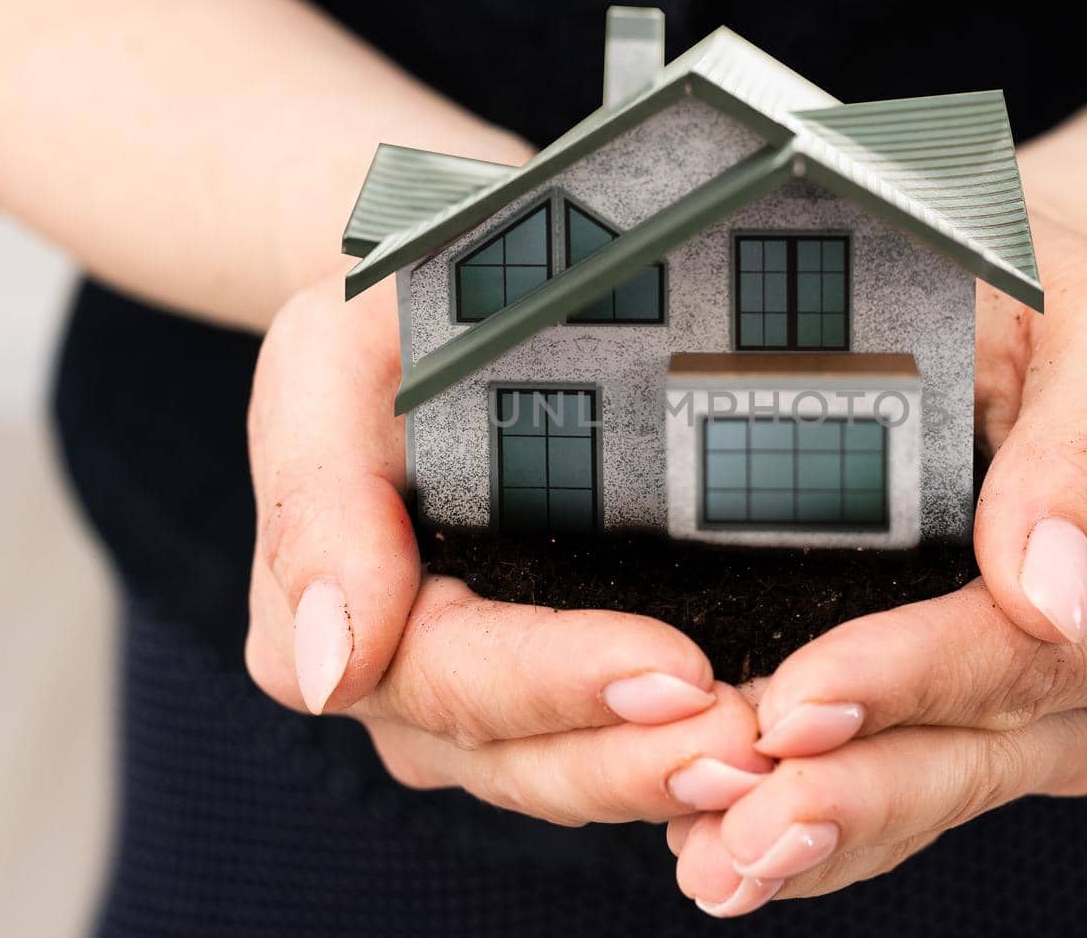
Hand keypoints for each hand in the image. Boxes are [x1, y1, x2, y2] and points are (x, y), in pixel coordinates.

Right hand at [244, 274, 769, 824]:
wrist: (434, 310)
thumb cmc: (383, 324)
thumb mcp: (327, 363)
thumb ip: (320, 501)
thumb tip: (334, 667)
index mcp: (329, 617)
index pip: (455, 678)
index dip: (564, 685)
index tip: (675, 673)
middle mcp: (398, 685)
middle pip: (520, 756)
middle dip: (635, 758)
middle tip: (748, 745)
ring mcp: (473, 704)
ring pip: (569, 776)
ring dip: (666, 775)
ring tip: (766, 759)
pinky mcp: (545, 697)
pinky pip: (606, 750)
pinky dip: (674, 754)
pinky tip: (756, 750)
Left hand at [669, 224, 1086, 914]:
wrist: (1019, 310)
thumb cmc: (1061, 301)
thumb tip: (1052, 586)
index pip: (1034, 655)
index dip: (916, 681)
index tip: (804, 700)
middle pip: (977, 754)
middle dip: (855, 794)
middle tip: (738, 825)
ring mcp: (1027, 709)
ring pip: (925, 793)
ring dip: (820, 836)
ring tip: (712, 858)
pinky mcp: (949, 714)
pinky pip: (890, 788)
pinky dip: (812, 825)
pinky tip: (721, 842)